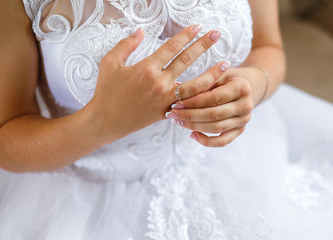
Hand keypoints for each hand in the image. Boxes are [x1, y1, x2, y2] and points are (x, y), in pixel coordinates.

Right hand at [87, 25, 224, 143]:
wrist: (106, 121)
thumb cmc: (106, 91)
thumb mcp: (109, 63)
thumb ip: (126, 45)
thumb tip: (139, 31)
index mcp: (146, 68)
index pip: (171, 47)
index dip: (186, 35)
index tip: (197, 26)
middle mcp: (159, 83)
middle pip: (186, 60)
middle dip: (203, 45)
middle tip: (217, 34)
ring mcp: (165, 99)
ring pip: (195, 86)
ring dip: (212, 74)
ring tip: (226, 64)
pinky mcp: (166, 112)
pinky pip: (188, 103)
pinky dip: (201, 96)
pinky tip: (211, 89)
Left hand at [166, 67, 256, 146]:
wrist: (249, 86)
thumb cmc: (228, 78)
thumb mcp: (218, 73)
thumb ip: (203, 82)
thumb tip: (178, 88)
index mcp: (242, 87)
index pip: (213, 98)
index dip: (193, 102)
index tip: (176, 102)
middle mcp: (246, 105)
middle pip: (214, 114)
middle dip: (190, 115)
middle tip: (172, 114)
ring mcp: (244, 120)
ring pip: (216, 128)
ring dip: (194, 126)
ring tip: (178, 121)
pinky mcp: (240, 130)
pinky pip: (222, 141)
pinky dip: (206, 141)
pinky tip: (192, 135)